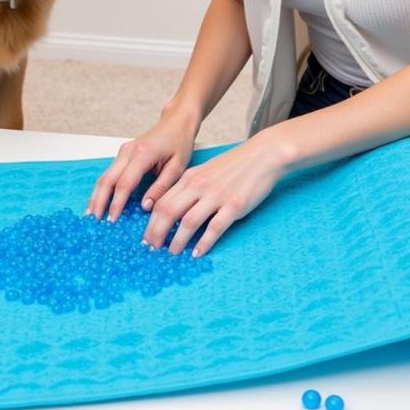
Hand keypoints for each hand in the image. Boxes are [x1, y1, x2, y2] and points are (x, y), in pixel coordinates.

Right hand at [84, 106, 197, 221]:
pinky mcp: (122, 154)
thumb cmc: (179, 143)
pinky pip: (109, 173)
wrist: (176, 122)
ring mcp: (123, 151)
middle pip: (107, 180)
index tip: (112, 221)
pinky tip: (99, 201)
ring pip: (104, 176)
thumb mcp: (177, 167)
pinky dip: (102, 188)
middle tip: (94, 222)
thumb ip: (161, 187)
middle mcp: (128, 152)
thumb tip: (145, 206)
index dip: (116, 203)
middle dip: (99, 202)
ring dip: (96, 196)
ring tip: (91, 215)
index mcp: (143, 154)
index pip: (124, 183)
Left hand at [141, 130, 290, 257]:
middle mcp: (199, 186)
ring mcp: (216, 196)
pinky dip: (203, 243)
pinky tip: (197, 253)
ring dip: (177, 241)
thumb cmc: (235, 165)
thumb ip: (190, 188)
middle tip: (152, 249)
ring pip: (188, 222)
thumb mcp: (206, 171)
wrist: (263, 155)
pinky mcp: (234, 205)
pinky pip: (214, 228)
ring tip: (172, 254)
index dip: (151, 222)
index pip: (162, 202)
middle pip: (168, 212)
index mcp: (190, 177)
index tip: (147, 237)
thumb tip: (175, 211)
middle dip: (157, 233)